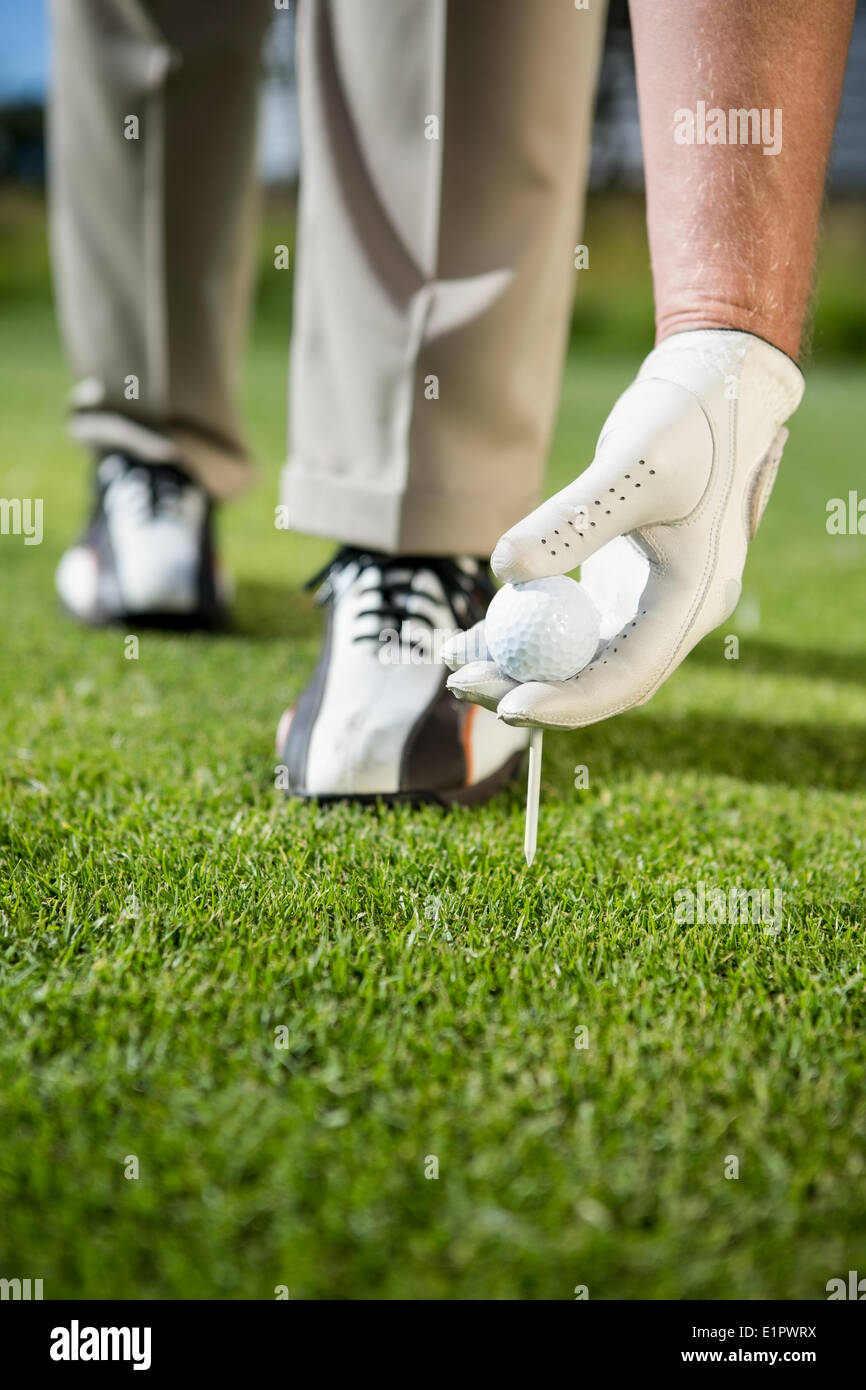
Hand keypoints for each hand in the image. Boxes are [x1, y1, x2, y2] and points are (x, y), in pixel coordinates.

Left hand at [444, 329, 803, 729]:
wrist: (711, 392)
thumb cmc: (686, 423)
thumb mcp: (634, 466)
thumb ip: (571, 522)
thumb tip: (502, 570)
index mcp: (694, 601)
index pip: (629, 675)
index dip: (569, 700)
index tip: (510, 705)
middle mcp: (671, 615)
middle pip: (596, 679)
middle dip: (528, 690)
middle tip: (462, 682)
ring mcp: (643, 604)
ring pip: (574, 658)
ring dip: (515, 665)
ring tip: (451, 660)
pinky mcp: (616, 587)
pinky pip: (564, 626)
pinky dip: (519, 631)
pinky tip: (468, 634)